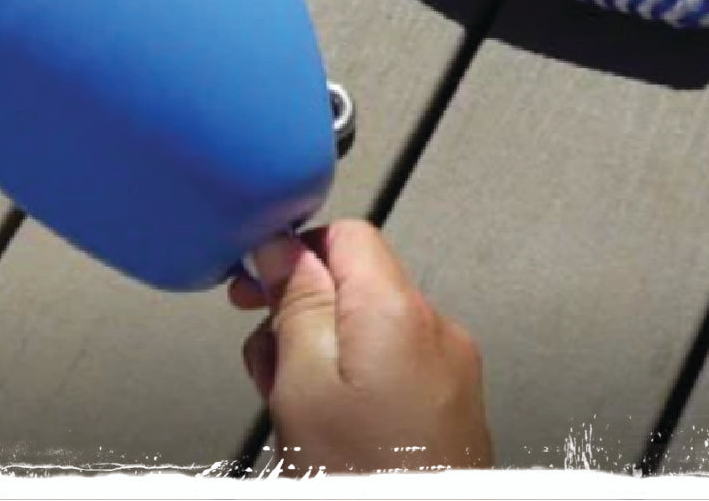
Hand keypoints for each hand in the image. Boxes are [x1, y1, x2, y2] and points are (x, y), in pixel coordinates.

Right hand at [229, 221, 492, 474]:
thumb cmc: (365, 479)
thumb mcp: (302, 384)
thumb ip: (294, 302)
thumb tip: (282, 248)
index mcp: (397, 310)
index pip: (344, 233)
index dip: (293, 252)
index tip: (258, 286)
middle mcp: (434, 329)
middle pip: (352, 282)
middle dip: (300, 313)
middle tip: (272, 364)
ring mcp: (449, 367)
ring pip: (366, 325)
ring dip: (321, 351)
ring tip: (298, 407)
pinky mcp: (450, 401)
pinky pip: (391, 362)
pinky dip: (352, 378)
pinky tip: (329, 424)